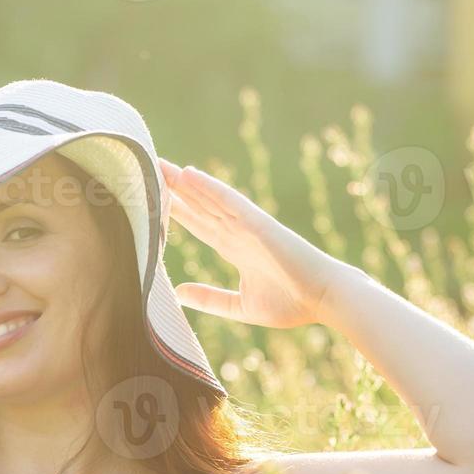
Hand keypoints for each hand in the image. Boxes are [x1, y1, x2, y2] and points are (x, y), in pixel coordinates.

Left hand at [158, 157, 359, 328]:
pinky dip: (208, 187)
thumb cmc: (292, 304)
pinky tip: (188, 175)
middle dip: (175, 190)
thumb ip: (210, 299)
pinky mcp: (258, 224)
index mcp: (235, 249)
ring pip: (209, 199)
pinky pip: (229, 202)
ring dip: (185, 182)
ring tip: (159, 166)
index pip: (200, 224)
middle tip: (149, 171)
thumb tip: (178, 292)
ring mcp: (248, 226)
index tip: (154, 199)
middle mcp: (239, 233)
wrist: (324, 300)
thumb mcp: (239, 306)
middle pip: (200, 206)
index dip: (177, 211)